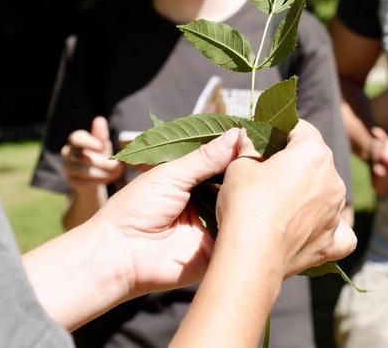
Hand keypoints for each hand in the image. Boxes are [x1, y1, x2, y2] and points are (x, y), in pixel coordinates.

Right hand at [62, 116, 123, 190]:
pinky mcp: (71, 181)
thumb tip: (99, 120)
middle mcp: (68, 153)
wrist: (94, 173)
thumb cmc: (99, 153)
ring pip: (84, 172)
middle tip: (119, 166)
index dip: (89, 142)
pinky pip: (83, 183)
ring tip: (117, 173)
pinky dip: (98, 182)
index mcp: (76, 140)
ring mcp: (68, 168)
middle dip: (104, 163)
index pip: (76, 138)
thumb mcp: (102, 143)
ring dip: (103, 173)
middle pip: (83, 158)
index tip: (102, 145)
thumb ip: (100, 135)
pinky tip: (109, 179)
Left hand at [91, 128, 251, 297]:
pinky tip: (261, 208)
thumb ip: (205, 157)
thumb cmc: (135, 209)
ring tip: (265, 181)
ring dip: (251, 195)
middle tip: (267, 159)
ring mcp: (213, 224)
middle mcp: (206, 200)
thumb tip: (237, 134)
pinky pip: (240, 234)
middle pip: (236, 183)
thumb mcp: (171, 174)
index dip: (238, 151)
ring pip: (242, 206)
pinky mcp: (218, 249)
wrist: (120, 254)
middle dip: (248, 172)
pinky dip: (249, 223)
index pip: (223, 161)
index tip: (258, 138)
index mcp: (191, 179)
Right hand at [217, 120, 356, 278]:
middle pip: (315, 161)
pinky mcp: (333, 241)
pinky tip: (310, 229)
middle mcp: (334, 179)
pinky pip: (338, 230)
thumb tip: (247, 138)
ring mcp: (337, 212)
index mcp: (314, 153)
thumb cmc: (245, 204)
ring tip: (278, 206)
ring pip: (325, 193)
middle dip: (294, 164)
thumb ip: (248, 146)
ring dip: (307, 194)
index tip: (264, 141)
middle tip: (265, 175)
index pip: (300, 130)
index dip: (280, 132)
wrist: (251, 256)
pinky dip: (326, 227)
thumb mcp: (239, 165)